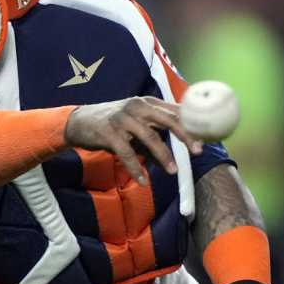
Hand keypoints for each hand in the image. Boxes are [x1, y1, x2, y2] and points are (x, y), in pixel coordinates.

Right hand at [65, 97, 202, 185]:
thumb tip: (175, 153)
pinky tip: (142, 181)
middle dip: (185, 136)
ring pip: (149, 137)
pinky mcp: (109, 133)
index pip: (174, 110)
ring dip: (163, 156)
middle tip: (198, 151)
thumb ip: (154, 133)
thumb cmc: (111, 124)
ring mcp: (122, 118)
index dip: (192, 123)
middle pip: (167, 120)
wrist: (78, 122)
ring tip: (172, 171)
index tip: (206, 137)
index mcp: (146, 103)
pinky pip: (127, 153)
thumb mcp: (134, 124)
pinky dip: (135, 168)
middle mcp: (136, 106)